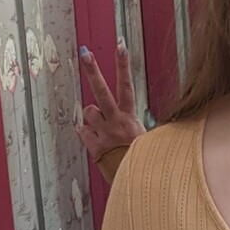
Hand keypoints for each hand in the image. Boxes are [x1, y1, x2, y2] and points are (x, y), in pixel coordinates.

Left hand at [76, 41, 141, 162]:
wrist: (139, 183)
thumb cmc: (143, 160)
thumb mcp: (145, 137)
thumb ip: (133, 123)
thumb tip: (128, 117)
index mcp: (130, 118)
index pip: (127, 86)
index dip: (123, 65)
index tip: (120, 46)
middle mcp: (116, 122)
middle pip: (102, 91)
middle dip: (93, 71)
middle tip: (85, 53)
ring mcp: (104, 133)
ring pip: (88, 111)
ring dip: (92, 116)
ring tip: (104, 128)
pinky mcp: (94, 147)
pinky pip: (83, 131)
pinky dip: (88, 134)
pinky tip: (98, 141)